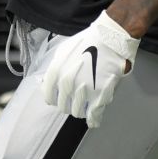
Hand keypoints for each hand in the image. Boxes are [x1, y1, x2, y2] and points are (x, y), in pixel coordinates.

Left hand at [41, 11, 139, 127]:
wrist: (111, 38)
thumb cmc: (88, 42)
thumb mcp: (63, 51)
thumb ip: (54, 69)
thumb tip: (46, 83)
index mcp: (55, 72)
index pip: (49, 97)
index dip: (56, 98)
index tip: (61, 98)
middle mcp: (66, 84)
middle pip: (63, 106)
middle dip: (69, 104)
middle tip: (77, 99)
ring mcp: (83, 91)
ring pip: (77, 112)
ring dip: (81, 109)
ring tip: (87, 103)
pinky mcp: (99, 95)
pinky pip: (93, 115)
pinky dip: (93, 119)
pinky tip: (93, 119)